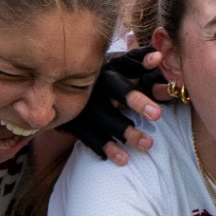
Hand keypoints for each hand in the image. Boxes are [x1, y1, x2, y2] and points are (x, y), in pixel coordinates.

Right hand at [60, 47, 164, 162]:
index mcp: (109, 67)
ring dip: (127, 132)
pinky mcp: (75, 123)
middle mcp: (96, 83)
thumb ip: (139, 63)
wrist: (56, 94)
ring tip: (148, 144)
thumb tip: (159, 56)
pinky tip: (123, 159)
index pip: (128, 61)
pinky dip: (107, 148)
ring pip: (106, 118)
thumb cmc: (100, 79)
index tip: (157, 58)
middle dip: (136, 100)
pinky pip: (91, 137)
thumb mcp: (116, 67)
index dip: (142, 59)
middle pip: (115, 88)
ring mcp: (84, 104)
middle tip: (157, 114)